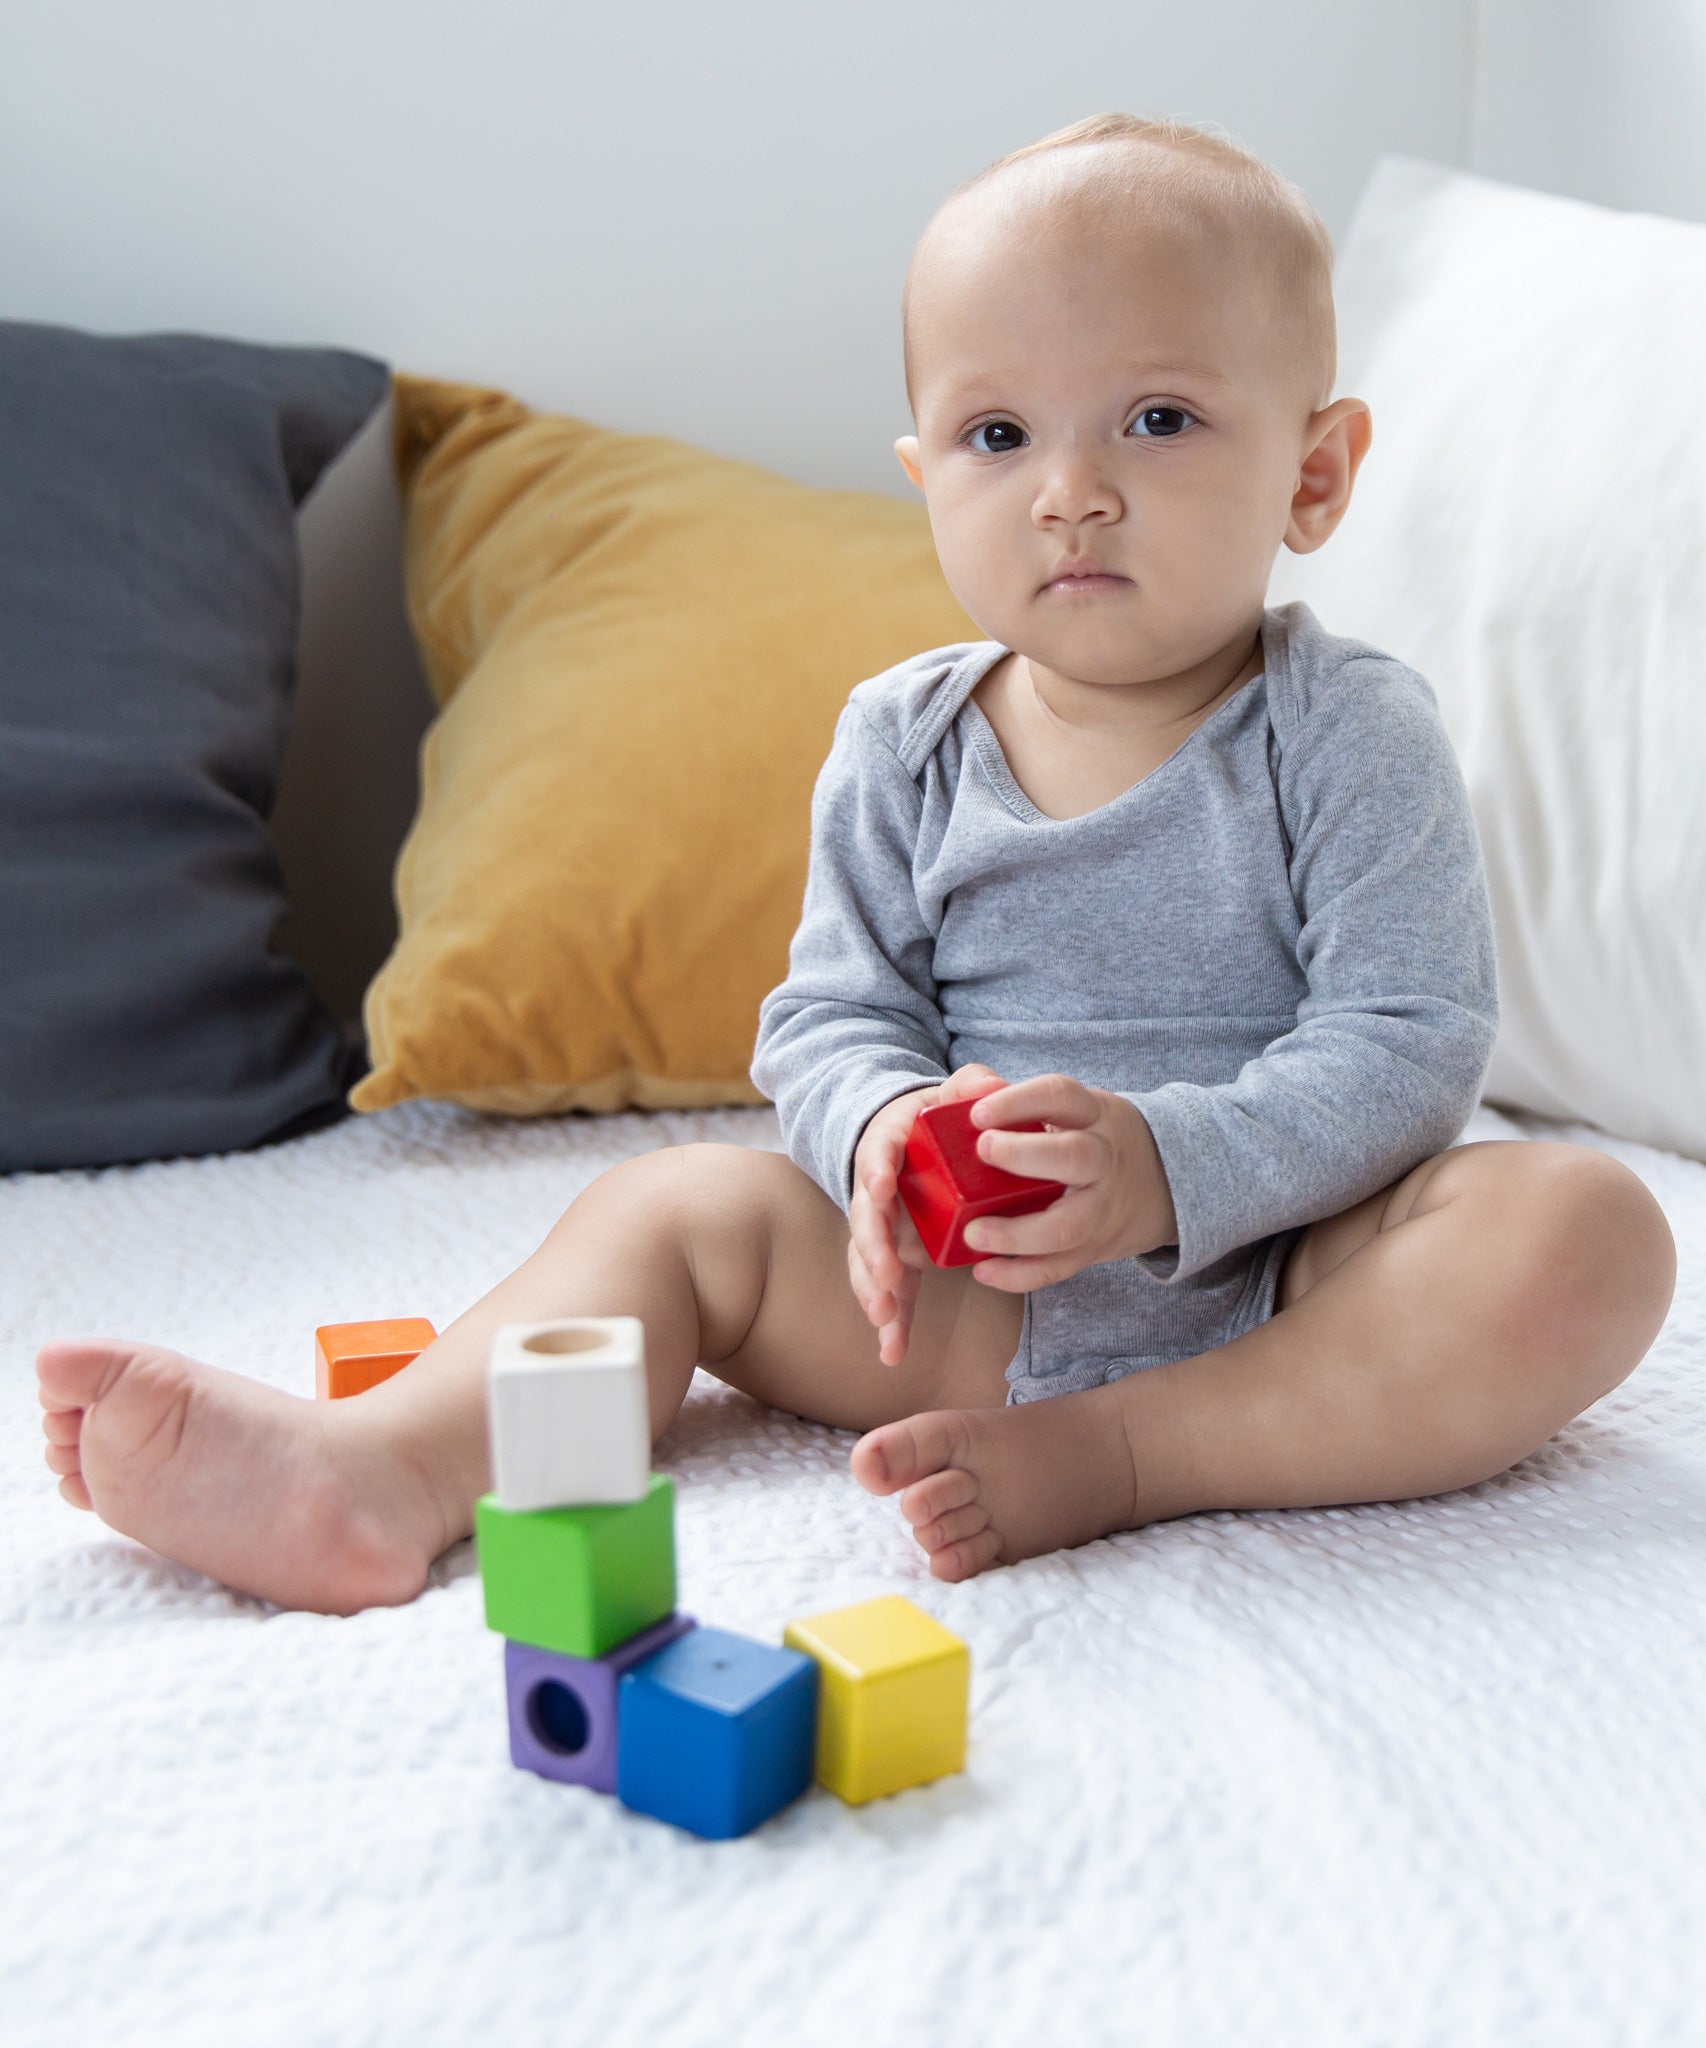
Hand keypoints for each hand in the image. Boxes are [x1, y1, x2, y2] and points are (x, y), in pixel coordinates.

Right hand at [848, 1063, 1007, 1366]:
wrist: (911, 1139)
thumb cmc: (937, 1119)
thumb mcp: (953, 1095)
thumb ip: (972, 1086)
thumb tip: (991, 1087)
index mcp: (891, 1147)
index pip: (878, 1155)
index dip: (877, 1171)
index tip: (882, 1187)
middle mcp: (876, 1190)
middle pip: (866, 1219)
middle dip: (873, 1248)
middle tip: (889, 1274)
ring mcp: (882, 1227)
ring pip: (868, 1261)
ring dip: (874, 1289)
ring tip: (885, 1317)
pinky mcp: (894, 1256)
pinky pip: (889, 1291)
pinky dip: (891, 1321)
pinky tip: (894, 1352)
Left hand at [956, 1073, 1177, 1291]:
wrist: (1166, 1183)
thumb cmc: (1091, 1137)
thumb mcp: (1072, 1108)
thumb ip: (1014, 1097)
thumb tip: (974, 1091)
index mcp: (1093, 1115)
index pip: (1060, 1096)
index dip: (1019, 1100)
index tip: (979, 1113)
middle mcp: (1103, 1159)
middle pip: (1074, 1157)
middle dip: (1025, 1155)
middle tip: (983, 1151)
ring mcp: (1101, 1209)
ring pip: (1067, 1226)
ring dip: (1018, 1233)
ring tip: (974, 1233)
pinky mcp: (1093, 1248)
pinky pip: (1059, 1268)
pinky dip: (1020, 1275)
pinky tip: (985, 1271)